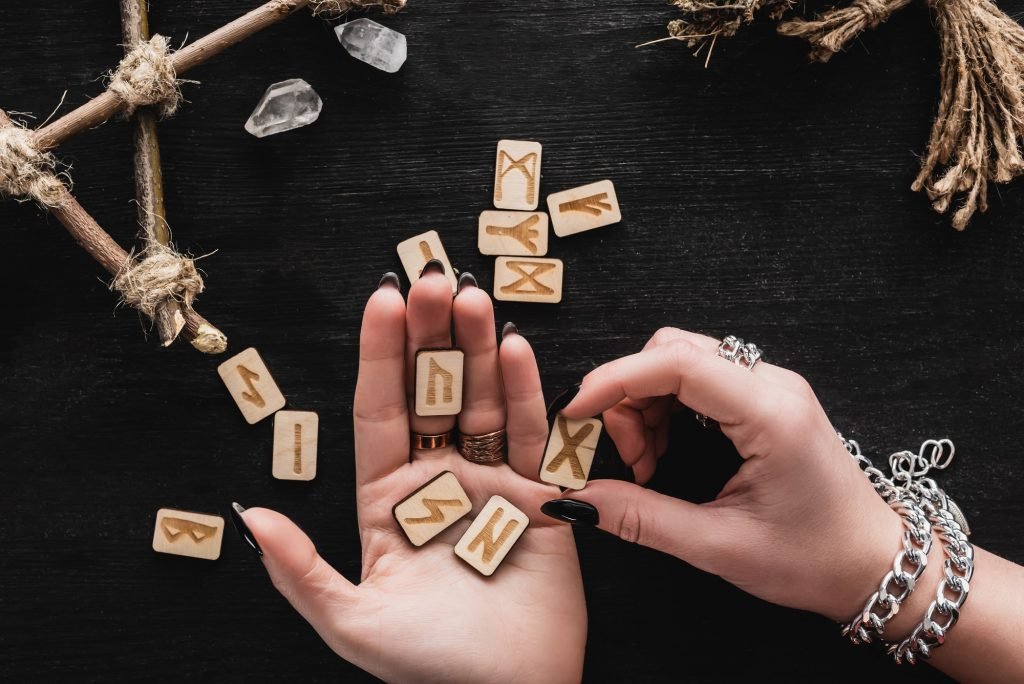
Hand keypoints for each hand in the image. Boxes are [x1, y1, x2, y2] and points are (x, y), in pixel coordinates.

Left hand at [236, 269, 585, 682]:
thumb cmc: (430, 667)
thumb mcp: (350, 622)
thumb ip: (300, 570)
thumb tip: (248, 513)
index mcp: (389, 501)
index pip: (380, 412)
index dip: (382, 355)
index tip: (383, 299)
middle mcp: (439, 481)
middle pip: (433, 393)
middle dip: (433, 336)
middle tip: (433, 277)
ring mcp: (493, 485)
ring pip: (483, 401)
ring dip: (479, 349)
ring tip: (473, 297)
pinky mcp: (542, 497)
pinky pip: (535, 436)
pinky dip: (528, 391)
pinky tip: (518, 347)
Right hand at [545, 327, 904, 622]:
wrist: (875, 564)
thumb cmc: (813, 560)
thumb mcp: (719, 547)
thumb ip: (642, 518)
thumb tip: (578, 500)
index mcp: (771, 414)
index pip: (677, 363)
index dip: (615, 380)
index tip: (576, 411)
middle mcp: (774, 384)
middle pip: (673, 351)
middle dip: (630, 395)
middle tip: (627, 458)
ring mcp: (772, 386)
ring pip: (682, 359)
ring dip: (646, 402)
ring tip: (647, 462)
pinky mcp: (767, 397)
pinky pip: (700, 376)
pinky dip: (667, 406)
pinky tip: (665, 449)